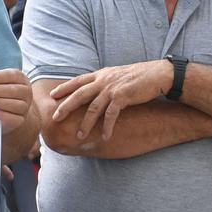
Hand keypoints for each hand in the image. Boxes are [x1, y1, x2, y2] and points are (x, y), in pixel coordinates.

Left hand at [0, 68, 32, 126]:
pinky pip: (16, 119)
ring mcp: (25, 107)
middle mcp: (25, 92)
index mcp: (21, 79)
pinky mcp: (21, 120)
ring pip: (17, 105)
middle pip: (14, 90)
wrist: (9, 113)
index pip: (12, 75)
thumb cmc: (0, 95)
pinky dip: (5, 116)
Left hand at [49, 59, 174, 140]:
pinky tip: (104, 136)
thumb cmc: (140, 77)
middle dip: (66, 107)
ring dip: (86, 124)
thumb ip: (104, 82)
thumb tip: (94, 90)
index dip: (64, 87)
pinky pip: (111, 115)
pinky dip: (107, 127)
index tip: (52, 95)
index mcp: (101, 75)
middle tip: (55, 118)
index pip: (78, 81)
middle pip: (79, 95)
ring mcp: (113, 89)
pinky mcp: (123, 97)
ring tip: (79, 136)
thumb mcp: (117, 75)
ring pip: (93, 108)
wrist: (159, 74)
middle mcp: (104, 81)